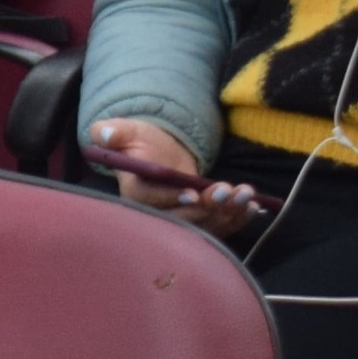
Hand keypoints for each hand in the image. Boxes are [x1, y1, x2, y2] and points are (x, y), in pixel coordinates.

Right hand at [87, 119, 260, 237]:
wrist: (159, 153)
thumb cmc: (140, 142)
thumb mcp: (126, 131)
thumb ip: (113, 132)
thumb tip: (104, 134)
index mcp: (135, 194)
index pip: (151, 202)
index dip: (172, 199)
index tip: (194, 192)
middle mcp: (156, 214)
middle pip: (182, 220)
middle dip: (209, 208)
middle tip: (230, 190)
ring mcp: (180, 221)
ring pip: (205, 226)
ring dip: (229, 213)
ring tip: (247, 193)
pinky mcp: (199, 223)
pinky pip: (219, 227)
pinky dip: (238, 219)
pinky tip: (253, 206)